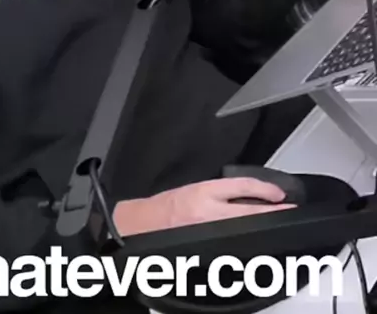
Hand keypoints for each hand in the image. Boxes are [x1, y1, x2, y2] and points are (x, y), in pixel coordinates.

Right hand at [113, 177, 294, 236]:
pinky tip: (259, 243)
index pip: (242, 187)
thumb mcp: (194, 189)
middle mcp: (209, 211)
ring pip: (245, 228)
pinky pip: (233, 245)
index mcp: (204, 191)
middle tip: (290, 210)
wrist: (145, 225)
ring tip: (279, 225)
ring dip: (264, 226)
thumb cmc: (166, 206)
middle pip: (250, 210)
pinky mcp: (207, 248)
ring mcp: (209, 231)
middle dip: (272, 211)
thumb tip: (246, 195)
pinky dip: (248, 243)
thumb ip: (219, 192)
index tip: (279, 193)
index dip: (265, 189)